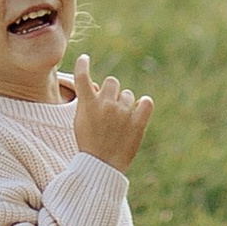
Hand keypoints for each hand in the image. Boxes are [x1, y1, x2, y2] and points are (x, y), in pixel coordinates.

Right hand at [70, 53, 152, 172]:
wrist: (101, 167)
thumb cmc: (89, 144)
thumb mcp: (80, 122)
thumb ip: (88, 103)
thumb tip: (100, 88)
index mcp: (88, 104)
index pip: (82, 77)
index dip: (82, 65)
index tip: (84, 58)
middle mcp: (106, 105)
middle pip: (112, 83)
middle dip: (111, 92)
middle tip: (109, 109)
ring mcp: (123, 113)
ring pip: (129, 95)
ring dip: (125, 103)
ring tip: (120, 122)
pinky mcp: (138, 123)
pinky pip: (147, 102)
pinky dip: (144, 105)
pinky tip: (140, 111)